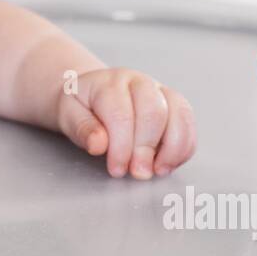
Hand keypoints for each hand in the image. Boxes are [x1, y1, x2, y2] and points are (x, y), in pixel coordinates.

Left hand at [57, 68, 196, 179]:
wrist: (91, 92)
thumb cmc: (80, 105)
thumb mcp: (68, 114)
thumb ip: (82, 129)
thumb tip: (98, 145)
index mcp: (110, 83)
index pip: (121, 114)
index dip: (121, 147)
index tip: (116, 169)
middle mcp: (139, 82)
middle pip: (154, 113)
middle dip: (146, 149)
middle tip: (137, 173)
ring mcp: (160, 90)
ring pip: (179, 114)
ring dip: (172, 149)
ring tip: (157, 171)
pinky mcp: (174, 103)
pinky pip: (188, 122)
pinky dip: (184, 146)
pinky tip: (168, 163)